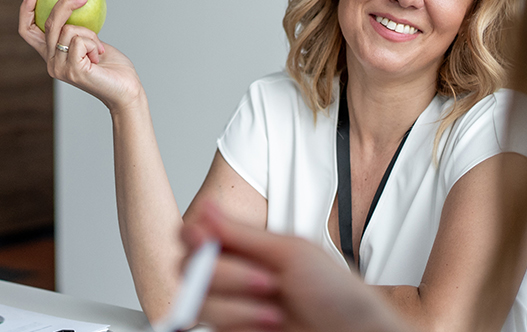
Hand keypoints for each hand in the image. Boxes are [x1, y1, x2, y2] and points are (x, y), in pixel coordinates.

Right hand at [18, 0, 144, 111]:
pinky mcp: (72, 70)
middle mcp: (50, 62)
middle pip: (49, 24)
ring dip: (90, 34)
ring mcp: (60, 68)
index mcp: (51, 54)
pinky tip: (98, 57)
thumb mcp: (88, 41)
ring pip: (68, 30)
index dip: (25, 10)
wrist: (125, 89)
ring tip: (98, 49)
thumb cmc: (110, 66)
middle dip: (64, 5)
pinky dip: (94, 43)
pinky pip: (80, 40)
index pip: (27, 31)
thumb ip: (76, 30)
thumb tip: (72, 1)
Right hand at [181, 203, 412, 331]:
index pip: (195, 235)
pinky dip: (240, 324)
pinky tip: (267, 326)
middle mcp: (234, 275)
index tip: (206, 241)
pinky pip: (213, 327)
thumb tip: (207, 208)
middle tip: (265, 281)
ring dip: (238, 307)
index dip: (194, 236)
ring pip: (198, 301)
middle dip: (225, 275)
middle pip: (189, 268)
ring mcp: (232, 306)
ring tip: (275, 311)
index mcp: (246, 248)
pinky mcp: (235, 330)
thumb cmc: (337, 294)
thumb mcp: (291, 253)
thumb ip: (242, 234)